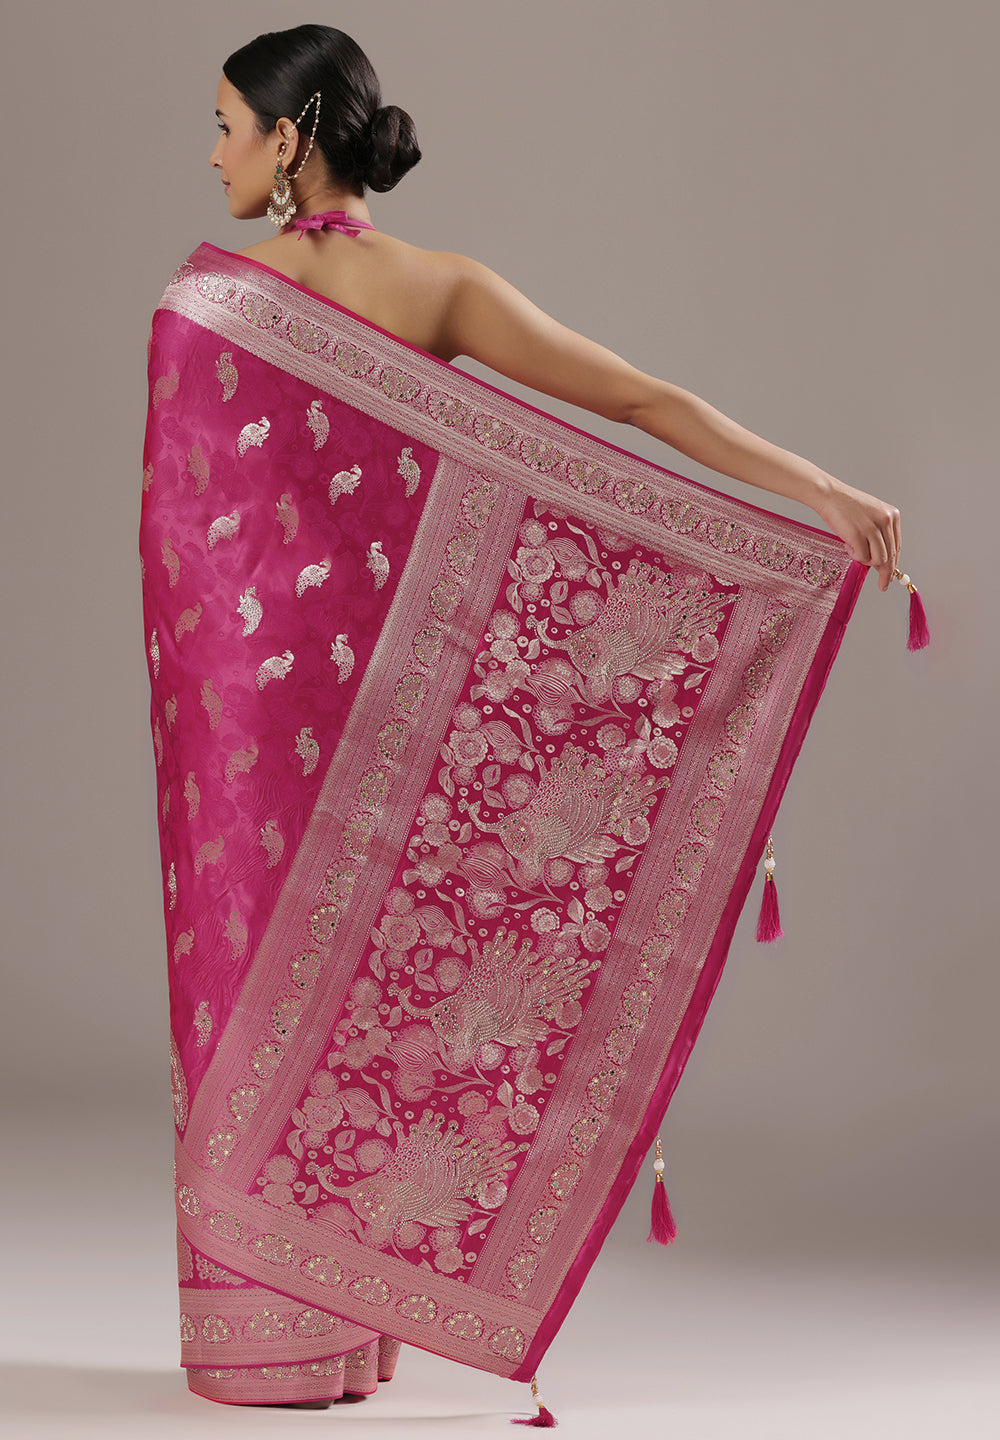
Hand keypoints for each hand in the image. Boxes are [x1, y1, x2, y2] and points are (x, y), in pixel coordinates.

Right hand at [810, 475, 901, 591]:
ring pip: (878, 559)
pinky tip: (848, 545)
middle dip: (886, 573)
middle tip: (883, 585)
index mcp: (892, 515)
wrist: (829, 495)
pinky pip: (862, 557)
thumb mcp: (870, 516)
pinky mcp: (858, 535)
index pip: (897, 546)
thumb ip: (879, 536)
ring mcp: (872, 528)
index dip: (894, 563)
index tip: (891, 575)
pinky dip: (855, 556)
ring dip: (865, 560)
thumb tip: (881, 561)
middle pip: (891, 555)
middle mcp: (885, 521)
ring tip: (854, 550)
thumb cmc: (846, 506)